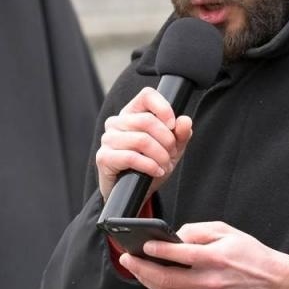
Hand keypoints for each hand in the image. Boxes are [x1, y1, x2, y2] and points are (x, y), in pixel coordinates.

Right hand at [97, 86, 193, 200]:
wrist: (135, 193)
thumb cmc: (151, 164)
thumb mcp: (171, 149)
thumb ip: (180, 134)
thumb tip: (184, 121)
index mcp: (132, 112)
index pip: (147, 95)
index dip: (163, 108)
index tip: (173, 125)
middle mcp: (117, 122)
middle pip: (147, 120)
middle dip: (166, 140)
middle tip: (172, 154)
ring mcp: (108, 139)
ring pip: (141, 140)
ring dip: (160, 155)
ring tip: (165, 165)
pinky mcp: (104, 157)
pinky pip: (131, 157)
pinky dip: (149, 165)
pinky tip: (156, 171)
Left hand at [119, 221, 288, 288]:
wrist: (273, 284)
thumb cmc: (250, 254)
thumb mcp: (227, 231)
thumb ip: (198, 231)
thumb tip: (174, 235)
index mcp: (215, 258)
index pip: (178, 254)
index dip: (156, 250)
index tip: (142, 245)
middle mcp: (210, 281)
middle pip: (166, 278)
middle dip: (142, 269)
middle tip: (128, 259)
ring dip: (149, 282)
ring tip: (137, 269)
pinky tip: (159, 281)